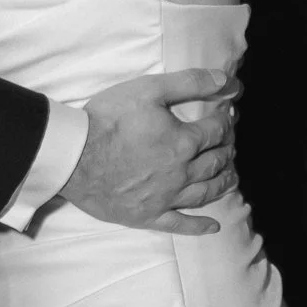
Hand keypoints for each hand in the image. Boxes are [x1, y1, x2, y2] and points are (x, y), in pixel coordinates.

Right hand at [60, 69, 238, 236]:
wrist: (74, 155)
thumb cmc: (109, 119)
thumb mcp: (149, 89)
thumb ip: (189, 82)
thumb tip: (226, 81)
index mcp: (183, 142)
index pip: (216, 132)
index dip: (225, 122)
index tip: (227, 116)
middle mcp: (181, 174)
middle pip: (215, 163)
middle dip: (227, 151)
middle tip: (230, 144)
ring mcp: (166, 198)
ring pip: (205, 193)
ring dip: (223, 184)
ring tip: (232, 177)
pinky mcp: (149, 216)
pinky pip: (180, 224)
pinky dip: (199, 226)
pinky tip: (213, 226)